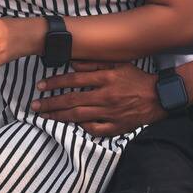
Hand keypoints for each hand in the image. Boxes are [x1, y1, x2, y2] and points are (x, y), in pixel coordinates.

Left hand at [31, 61, 166, 135]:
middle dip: (50, 103)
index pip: (74, 80)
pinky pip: (94, 129)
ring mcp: (110, 113)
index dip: (55, 83)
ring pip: (79, 116)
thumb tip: (73, 63)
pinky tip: (70, 126)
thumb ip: (95, 63)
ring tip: (45, 116)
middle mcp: (106, 96)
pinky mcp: (116, 126)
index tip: (41, 86)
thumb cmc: (136, 78)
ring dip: (59, 116)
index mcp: (106, 78)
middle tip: (34, 105)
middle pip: (72, 100)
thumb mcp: (119, 64)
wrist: (158, 97)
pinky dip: (81, 128)